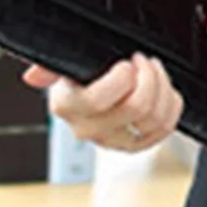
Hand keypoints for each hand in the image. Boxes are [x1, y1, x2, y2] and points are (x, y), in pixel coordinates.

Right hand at [21, 53, 183, 153]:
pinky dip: (172, 107)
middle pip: (136, 107)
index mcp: (68, 106)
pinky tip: (164, 91)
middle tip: (143, 61)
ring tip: (154, 71)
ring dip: (162, 87)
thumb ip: (51, 66)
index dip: (122, 77)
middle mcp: (87, 128)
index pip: (99, 100)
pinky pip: (164, 130)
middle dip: (148, 75)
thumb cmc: (80, 71)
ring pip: (154, 119)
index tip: (126, 61)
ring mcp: (112, 140)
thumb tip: (34, 76)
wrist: (91, 85)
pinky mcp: (134, 145)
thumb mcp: (65, 62)